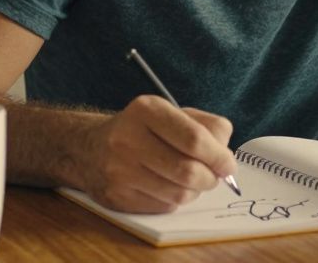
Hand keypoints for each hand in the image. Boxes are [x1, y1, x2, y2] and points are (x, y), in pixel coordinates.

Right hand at [76, 94, 237, 213]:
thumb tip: (226, 157)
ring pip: (179, 193)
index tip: (228, 164)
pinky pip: (164, 205)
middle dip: (210, 177)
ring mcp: (119, 170)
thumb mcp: (172, 113)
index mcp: (146, 110)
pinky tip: (169, 186)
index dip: (219, 156)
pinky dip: (176, 199)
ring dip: (195, 190)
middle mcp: (128, 139)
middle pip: (188, 171)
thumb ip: (207, 127)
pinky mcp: (117, 196)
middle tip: (214, 176)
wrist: (89, 148)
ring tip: (192, 180)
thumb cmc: (142, 129)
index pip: (194, 139)